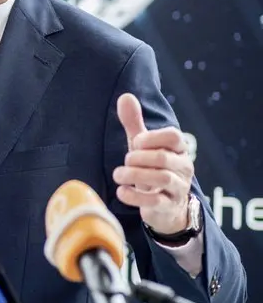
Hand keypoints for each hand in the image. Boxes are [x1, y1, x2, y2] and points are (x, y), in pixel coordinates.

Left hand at [112, 93, 193, 234]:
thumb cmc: (151, 168)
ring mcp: (178, 188)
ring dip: (134, 175)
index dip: (151, 137)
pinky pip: (155, 201)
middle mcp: (184, 167)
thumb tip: (125, 96)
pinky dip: (135, 196)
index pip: (173, 136)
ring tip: (118, 174)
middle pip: (163, 157)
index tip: (136, 143)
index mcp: (179, 149)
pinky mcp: (169, 206)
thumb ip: (134, 123)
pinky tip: (121, 191)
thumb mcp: (142, 145)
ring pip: (162, 178)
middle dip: (138, 158)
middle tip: (125, 161)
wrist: (164, 205)